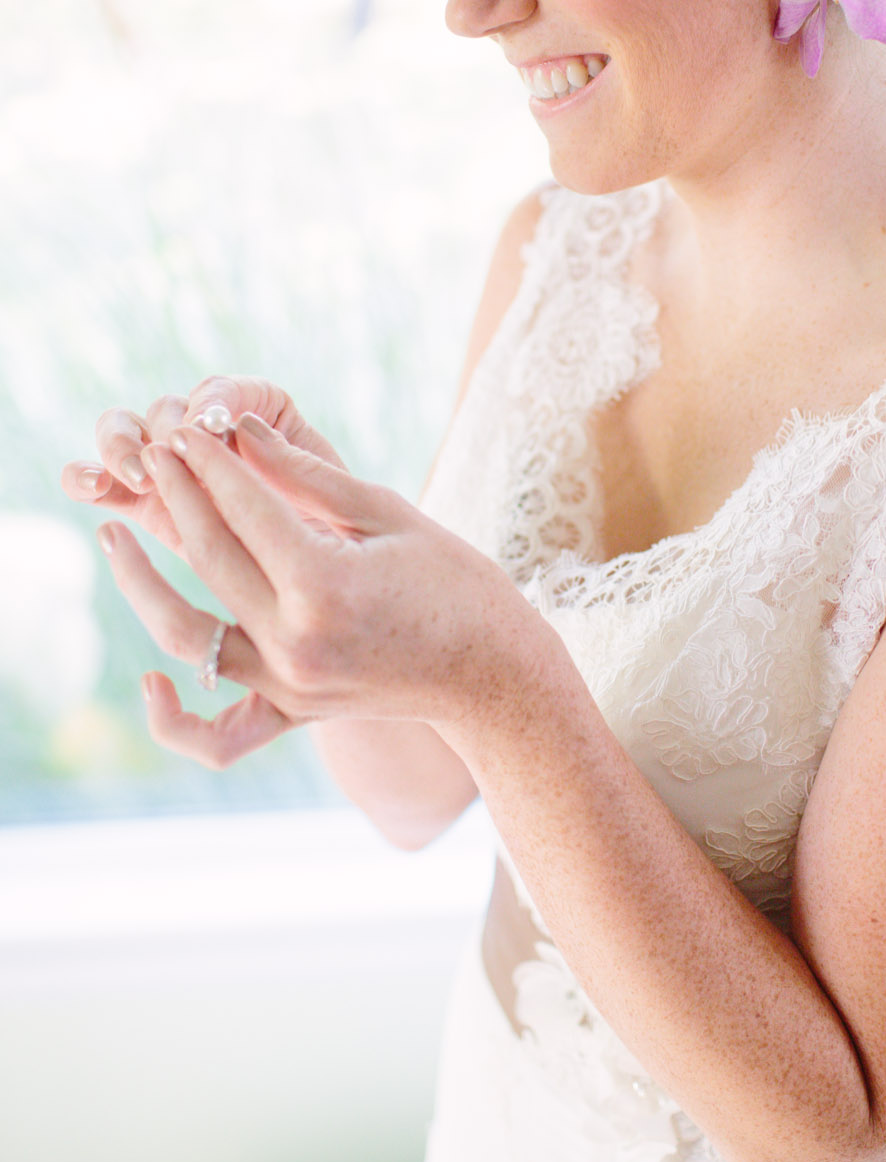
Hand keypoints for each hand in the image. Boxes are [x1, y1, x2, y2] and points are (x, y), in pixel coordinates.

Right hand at [62, 378, 346, 553]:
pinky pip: (108, 484)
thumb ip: (297, 465)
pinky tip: (90, 487)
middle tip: (169, 455)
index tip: (216, 425)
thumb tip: (241, 429)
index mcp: (263, 416)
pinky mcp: (150, 506)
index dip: (213, 401)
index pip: (225, 392)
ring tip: (135, 474)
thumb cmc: (359, 550)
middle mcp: (212, 435)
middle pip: (167, 410)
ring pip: (127, 435)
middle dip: (164, 427)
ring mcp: (176, 469)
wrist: (350, 597)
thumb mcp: (344, 504)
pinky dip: (88, 478)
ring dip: (120, 445)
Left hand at [96, 415, 554, 768]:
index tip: (183, 428)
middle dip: (176, 492)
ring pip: (186, 634)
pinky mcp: (290, 714)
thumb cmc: (456, 583)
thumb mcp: (389, 514)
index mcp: (326, 583)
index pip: (243, 507)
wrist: (495, 675)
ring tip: (114, 534)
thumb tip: (238, 431)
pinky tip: (152, 678)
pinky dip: (173, 717)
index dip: (208, 461)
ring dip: (139, 582)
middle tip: (152, 449)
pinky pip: (216, 733)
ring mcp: (288, 685)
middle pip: (208, 555)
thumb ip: (305, 474)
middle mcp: (297, 640)